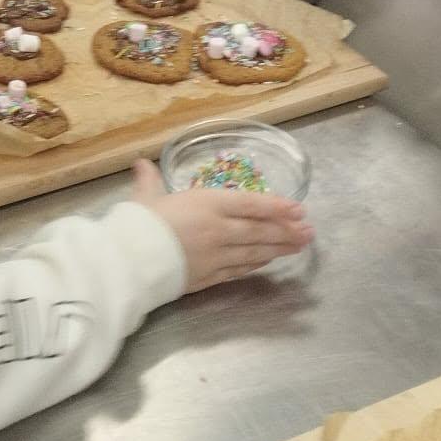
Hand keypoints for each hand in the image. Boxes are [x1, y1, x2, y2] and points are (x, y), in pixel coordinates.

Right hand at [132, 159, 310, 290]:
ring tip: (299, 245)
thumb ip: (149, 180)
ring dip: (279, 248)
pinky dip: (257, 264)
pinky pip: (240, 269)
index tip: (298, 208)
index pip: (250, 204)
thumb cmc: (138, 224)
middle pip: (259, 230)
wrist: (130, 262)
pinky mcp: (210, 277)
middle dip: (287, 230)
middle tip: (309, 231)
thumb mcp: (145, 197)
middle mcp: (218, 229)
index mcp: (206, 204)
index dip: (277, 206)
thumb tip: (142, 163)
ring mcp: (217, 256)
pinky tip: (269, 261)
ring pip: (255, 251)